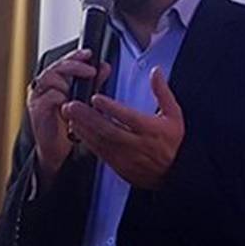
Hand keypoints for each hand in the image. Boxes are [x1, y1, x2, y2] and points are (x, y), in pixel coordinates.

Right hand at [27, 49, 110, 186]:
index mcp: (53, 81)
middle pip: (56, 66)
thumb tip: (104, 67)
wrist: (56, 151)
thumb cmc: (67, 124)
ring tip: (79, 91)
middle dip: (74, 65)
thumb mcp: (85, 100)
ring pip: (51, 78)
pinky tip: (70, 103)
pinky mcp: (36, 110)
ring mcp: (38, 97)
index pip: (63, 61)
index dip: (75, 55)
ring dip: (67, 81)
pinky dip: (61, 97)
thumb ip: (93, 83)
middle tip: (90, 71)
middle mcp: (43, 86)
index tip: (89, 54)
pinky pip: (49, 97)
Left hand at [62, 66, 184, 190]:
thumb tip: (156, 72)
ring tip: (69, 114)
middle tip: (72, 105)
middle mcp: (136, 144)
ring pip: (100, 141)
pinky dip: (86, 140)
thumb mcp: (174, 115)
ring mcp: (125, 156)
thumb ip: (163, 92)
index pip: (128, 118)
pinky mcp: (118, 165)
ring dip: (83, 127)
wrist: (172, 173)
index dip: (111, 108)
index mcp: (150, 129)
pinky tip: (77, 129)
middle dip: (88, 117)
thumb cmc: (172, 142)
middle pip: (108, 130)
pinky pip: (99, 152)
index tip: (96, 98)